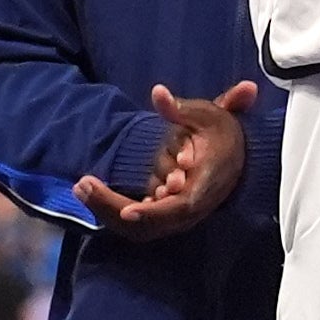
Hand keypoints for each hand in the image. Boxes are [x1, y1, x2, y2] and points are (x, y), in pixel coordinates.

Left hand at [81, 76, 262, 236]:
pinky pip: (138, 224)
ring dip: (107, 210)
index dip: (155, 212)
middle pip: (152, 221)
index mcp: (206, 182)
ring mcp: (180, 216)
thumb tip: (158, 92)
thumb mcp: (206, 115)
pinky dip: (113, 213)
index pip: (181, 206)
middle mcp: (194, 206)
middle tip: (83, 185)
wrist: (238, 158)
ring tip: (80, 187)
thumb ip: (180, 108)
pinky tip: (91, 194)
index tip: (127, 211)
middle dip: (115, 206)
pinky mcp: (167, 217)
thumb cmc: (220, 134)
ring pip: (141, 227)